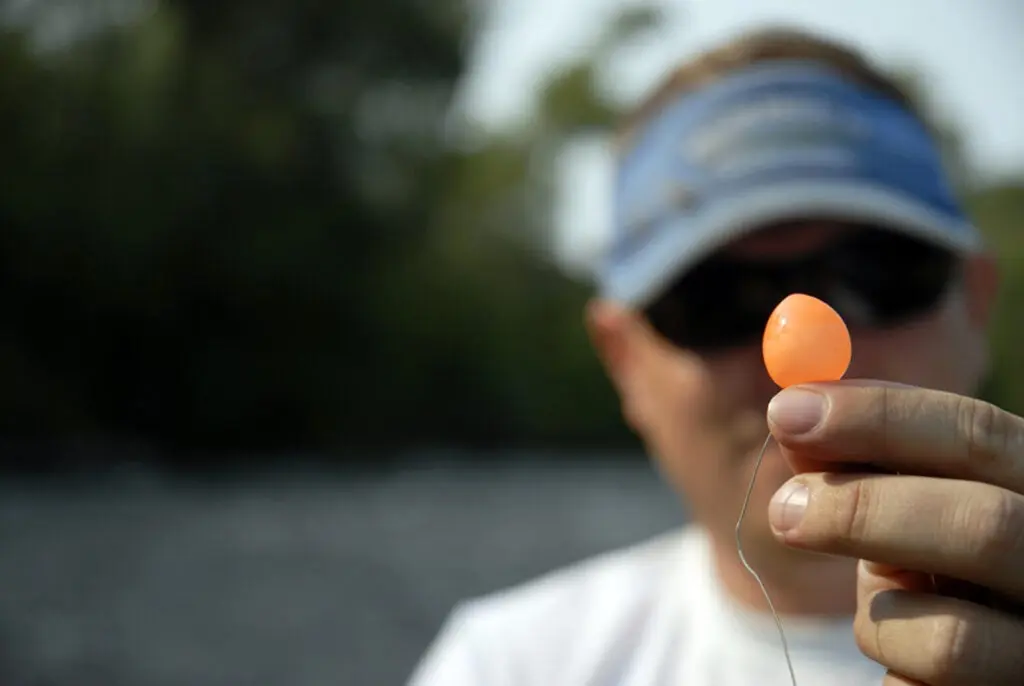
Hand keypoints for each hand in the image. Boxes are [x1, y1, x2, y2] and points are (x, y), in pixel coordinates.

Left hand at [766, 381, 1023, 684]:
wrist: (987, 667)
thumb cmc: (945, 572)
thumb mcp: (915, 510)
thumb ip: (867, 467)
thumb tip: (792, 420)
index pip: (977, 435)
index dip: (877, 417)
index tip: (784, 412)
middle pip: (983, 526)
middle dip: (865, 511)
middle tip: (783, 510)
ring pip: (950, 640)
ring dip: (879, 619)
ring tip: (879, 615)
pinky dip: (890, 671)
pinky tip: (906, 662)